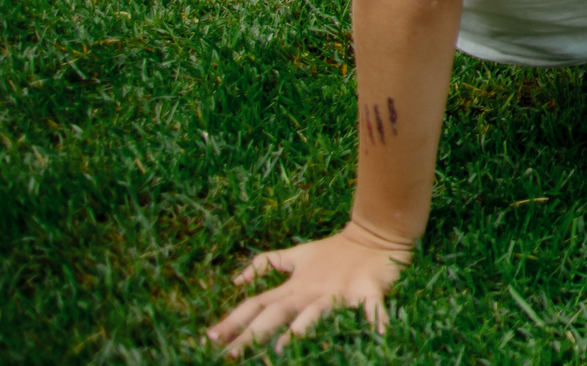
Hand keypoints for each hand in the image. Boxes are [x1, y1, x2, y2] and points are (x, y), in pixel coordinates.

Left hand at [205, 224, 410, 355]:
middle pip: (276, 314)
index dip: (231, 322)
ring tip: (283, 349)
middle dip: (252, 335)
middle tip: (230, 356)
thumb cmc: (334, 251)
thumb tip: (236, 279)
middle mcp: (310, 292)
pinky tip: (378, 334)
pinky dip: (376, 319)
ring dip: (300, 330)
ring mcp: (338, 293)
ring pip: (316, 313)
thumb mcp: (297, 256)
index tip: (207, 340)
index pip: (256, 305)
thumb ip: (267, 264)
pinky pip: (372, 308)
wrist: (376, 234)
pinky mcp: (368, 291)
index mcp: (293, 286)